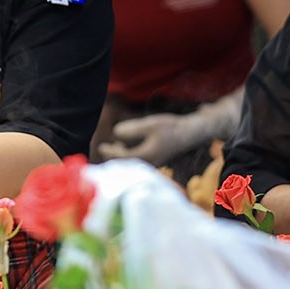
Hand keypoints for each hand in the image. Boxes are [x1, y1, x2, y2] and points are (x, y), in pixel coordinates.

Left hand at [98, 110, 212, 164]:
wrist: (189, 134)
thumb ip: (132, 129)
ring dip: (120, 158)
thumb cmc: (169, 128)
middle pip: (124, 164)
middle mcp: (148, 164)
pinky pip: (136, 163)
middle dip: (113, 158)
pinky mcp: (153, 161)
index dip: (110, 153)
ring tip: (111, 150)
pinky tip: (123, 149)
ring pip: (130, 164)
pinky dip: (128, 157)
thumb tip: (115, 133)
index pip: (122, 158)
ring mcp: (151, 164)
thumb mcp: (149, 124)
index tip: (101, 147)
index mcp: (145, 156)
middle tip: (101, 149)